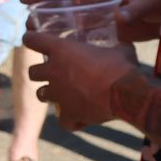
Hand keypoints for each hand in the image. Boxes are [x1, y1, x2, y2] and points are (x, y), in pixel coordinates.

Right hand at [22, 0, 160, 44]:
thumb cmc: (160, 1)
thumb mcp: (148, 2)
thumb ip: (133, 9)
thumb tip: (118, 18)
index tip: (24, 0)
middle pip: (61, 2)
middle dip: (42, 12)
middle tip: (27, 26)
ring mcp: (97, 12)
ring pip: (68, 18)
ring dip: (52, 26)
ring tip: (37, 38)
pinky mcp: (103, 26)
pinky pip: (80, 31)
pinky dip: (69, 37)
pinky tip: (59, 49)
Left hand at [24, 32, 143, 131]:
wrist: (128, 94)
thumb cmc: (122, 67)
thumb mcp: (120, 50)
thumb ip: (115, 46)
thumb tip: (123, 44)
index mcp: (62, 51)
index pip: (32, 40)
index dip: (31, 39)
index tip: (32, 40)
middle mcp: (54, 72)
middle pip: (32, 72)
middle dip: (40, 73)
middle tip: (53, 74)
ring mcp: (58, 94)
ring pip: (41, 95)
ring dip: (50, 95)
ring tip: (63, 96)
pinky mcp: (68, 113)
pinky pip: (63, 121)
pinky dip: (70, 121)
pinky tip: (80, 120)